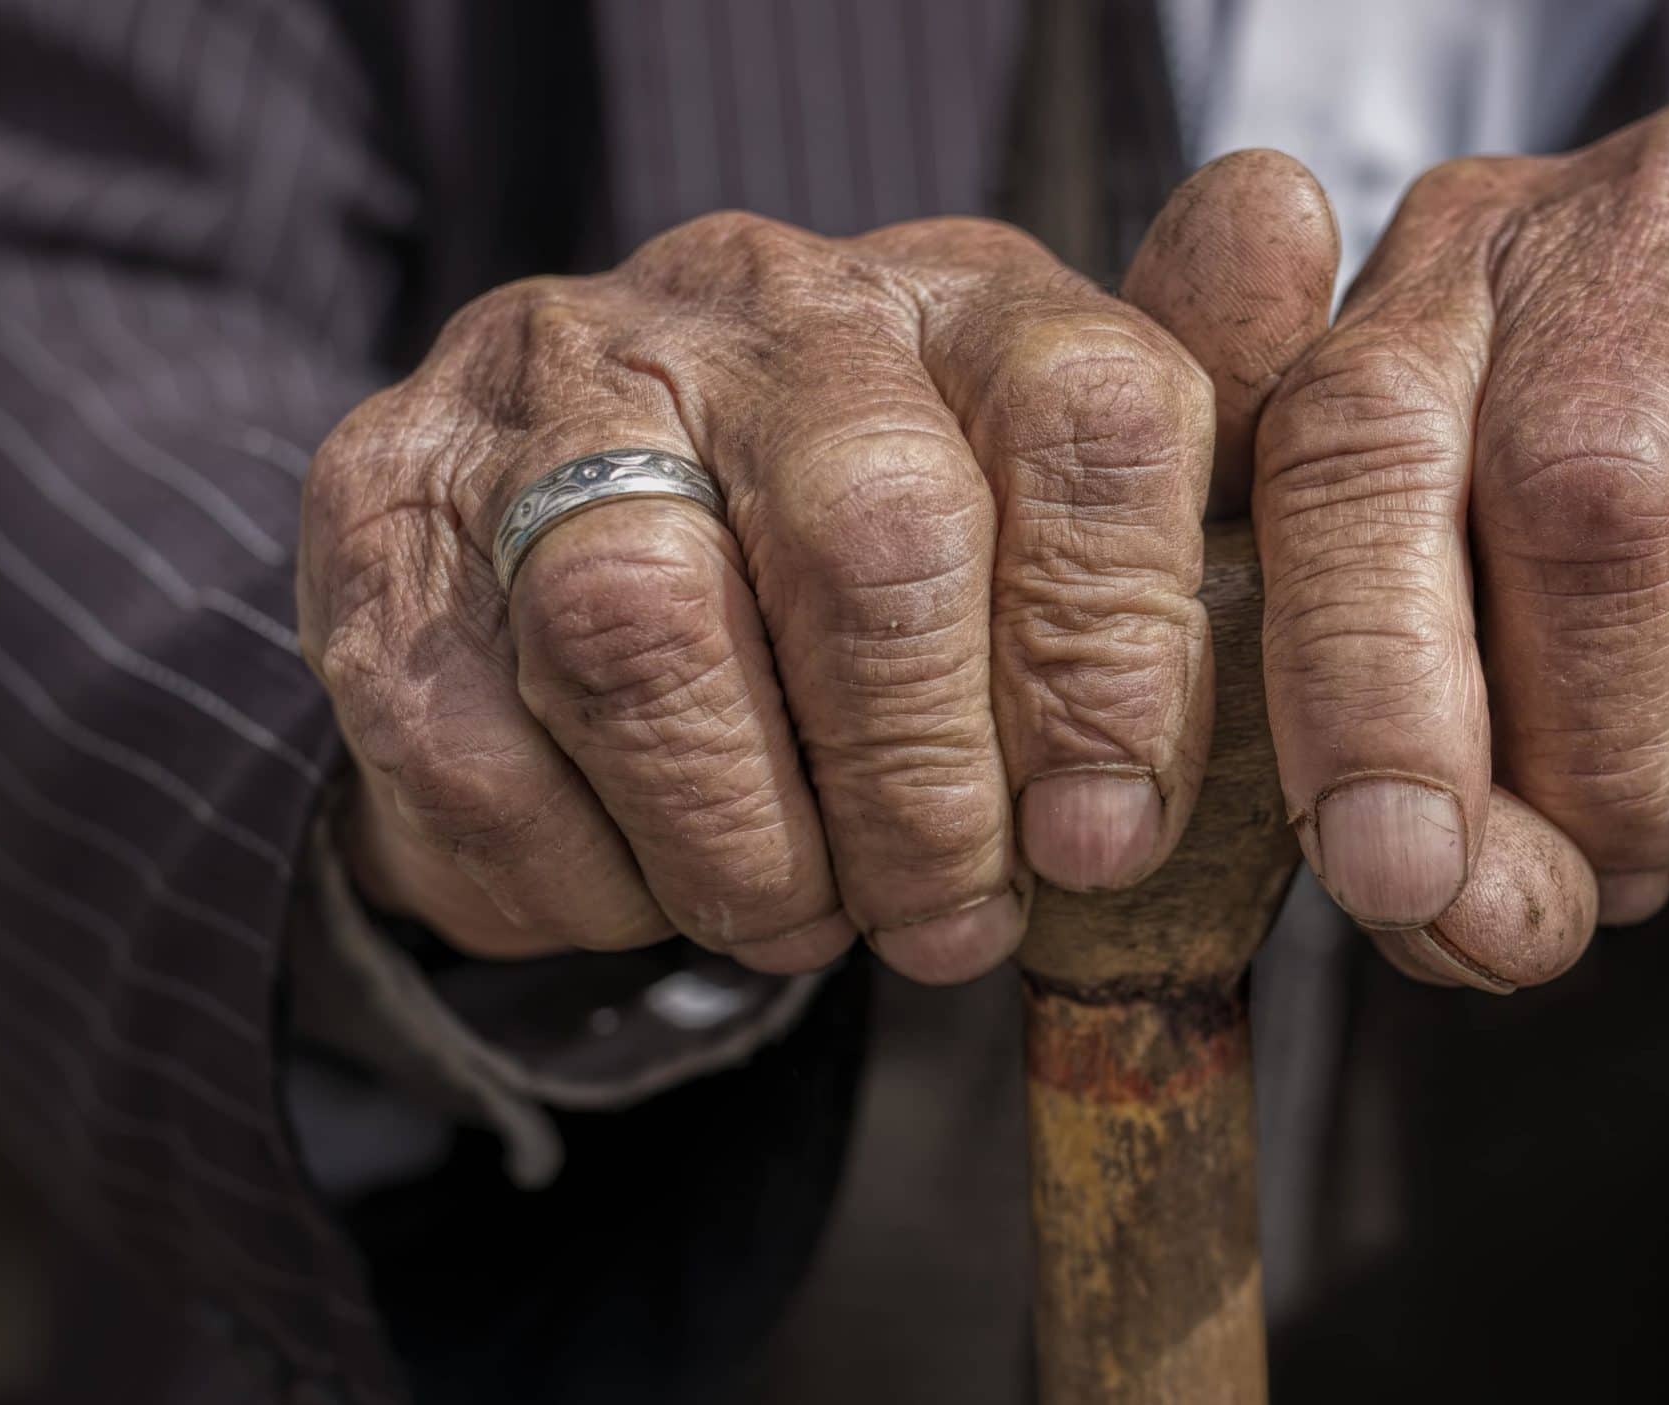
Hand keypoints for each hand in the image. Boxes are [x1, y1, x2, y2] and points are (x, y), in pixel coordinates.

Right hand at [299, 156, 1335, 984]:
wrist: (589, 545)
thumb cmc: (883, 567)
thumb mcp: (1063, 527)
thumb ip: (1179, 456)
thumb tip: (1286, 222)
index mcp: (960, 301)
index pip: (1089, 417)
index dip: (1111, 657)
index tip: (1103, 838)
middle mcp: (756, 306)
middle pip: (874, 537)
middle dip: (924, 791)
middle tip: (951, 919)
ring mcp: (551, 390)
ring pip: (649, 633)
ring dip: (747, 845)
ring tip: (804, 918)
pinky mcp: (383, 498)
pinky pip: (467, 732)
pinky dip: (578, 868)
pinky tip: (644, 881)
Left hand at [1253, 104, 1668, 984]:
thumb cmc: (1659, 576)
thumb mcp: (1493, 630)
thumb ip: (1423, 760)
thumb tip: (1449, 909)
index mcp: (1446, 278)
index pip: (1355, 460)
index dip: (1365, 692)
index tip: (1403, 878)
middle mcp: (1648, 208)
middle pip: (1596, 509)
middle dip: (1606, 772)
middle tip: (1631, 880)